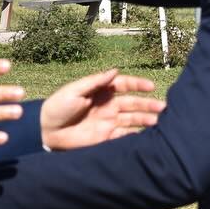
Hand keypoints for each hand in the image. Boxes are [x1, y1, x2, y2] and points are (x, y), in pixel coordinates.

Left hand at [40, 69, 162, 150]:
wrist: (46, 131)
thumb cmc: (57, 106)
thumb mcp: (74, 90)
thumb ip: (95, 81)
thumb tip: (115, 71)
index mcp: (101, 91)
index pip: (124, 85)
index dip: (138, 85)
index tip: (151, 87)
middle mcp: (108, 106)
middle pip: (133, 103)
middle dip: (148, 105)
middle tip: (163, 108)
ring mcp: (108, 122)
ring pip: (132, 120)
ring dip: (146, 120)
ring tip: (160, 122)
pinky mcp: (105, 138)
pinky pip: (125, 136)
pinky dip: (136, 136)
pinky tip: (147, 136)